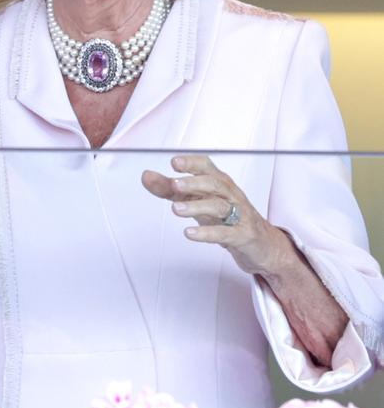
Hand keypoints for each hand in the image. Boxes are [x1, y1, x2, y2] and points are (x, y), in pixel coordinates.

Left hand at [141, 154, 293, 276]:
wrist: (262, 246)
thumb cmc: (226, 217)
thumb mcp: (197, 200)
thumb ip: (170, 189)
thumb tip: (145, 176)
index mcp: (220, 183)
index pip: (207, 167)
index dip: (192, 163)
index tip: (174, 162)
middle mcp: (231, 195)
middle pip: (215, 183)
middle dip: (194, 182)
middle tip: (174, 184)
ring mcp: (240, 215)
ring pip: (219, 206)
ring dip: (197, 206)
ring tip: (175, 209)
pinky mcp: (243, 236)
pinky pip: (226, 232)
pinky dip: (208, 233)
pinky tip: (189, 234)